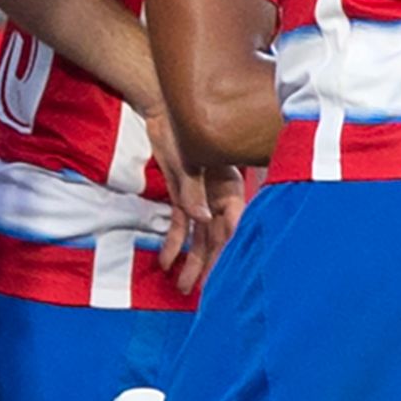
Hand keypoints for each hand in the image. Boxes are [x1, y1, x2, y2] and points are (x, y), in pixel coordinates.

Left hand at [138, 102, 215, 295]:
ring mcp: (200, 198)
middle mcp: (218, 197)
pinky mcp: (183, 196)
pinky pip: (179, 226)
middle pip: (217, 237)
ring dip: (192, 262)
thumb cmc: (185, 126)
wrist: (164, 108)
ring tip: (184, 288)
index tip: (228, 272)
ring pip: (199, 237)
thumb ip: (194, 191)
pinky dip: (173, 244)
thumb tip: (204, 220)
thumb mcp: (189, 159)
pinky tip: (166, 263)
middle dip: (210, 265)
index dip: (232, 248)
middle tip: (203, 292)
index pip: (235, 224)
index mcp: (230, 187)